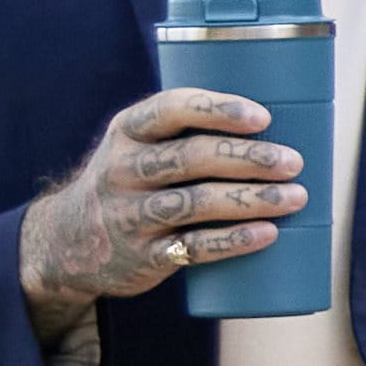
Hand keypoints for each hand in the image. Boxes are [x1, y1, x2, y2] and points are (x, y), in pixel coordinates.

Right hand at [19, 87, 304, 323]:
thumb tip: (283, 128)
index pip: (171, 109)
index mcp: (128, 131)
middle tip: (293, 162)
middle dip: (247, 158)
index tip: (264, 117)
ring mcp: (129, 215)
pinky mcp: (143, 256)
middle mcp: (123, 169)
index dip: (218, 110)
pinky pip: (192, 248)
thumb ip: (189, 134)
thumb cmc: (133, 182)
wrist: (70, 242)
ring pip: (195, 203)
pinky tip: (267, 233)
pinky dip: (233, 241)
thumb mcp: (140, 147)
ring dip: (250, 199)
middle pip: (190, 157)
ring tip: (296, 198)